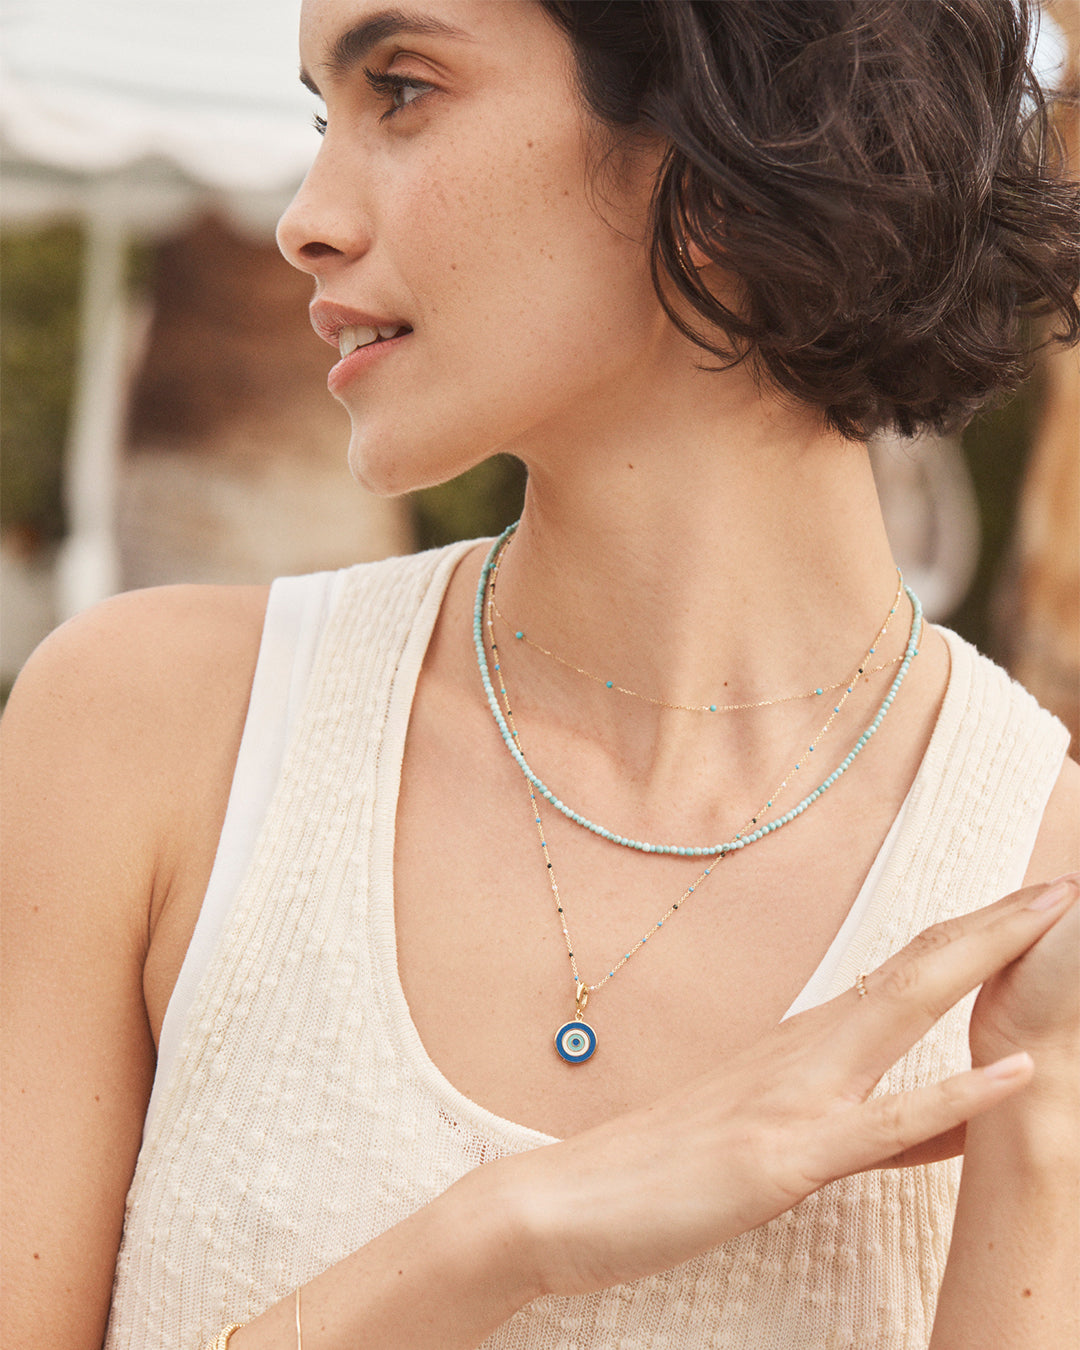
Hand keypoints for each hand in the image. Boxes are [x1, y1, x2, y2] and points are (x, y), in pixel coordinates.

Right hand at [489, 877, 1078, 1300]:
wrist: (564, 1198)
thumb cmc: (665, 1169)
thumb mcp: (779, 1140)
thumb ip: (870, 1128)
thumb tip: (952, 1120)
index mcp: (804, 1045)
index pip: (905, 972)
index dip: (974, 934)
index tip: (1032, 901)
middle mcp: (805, 1052)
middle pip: (917, 970)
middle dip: (997, 924)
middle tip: (1062, 881)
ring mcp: (794, 1097)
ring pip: (906, 1014)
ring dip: (983, 962)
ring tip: (1050, 920)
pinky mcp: (781, 1157)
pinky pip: (882, 1127)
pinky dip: (955, 1099)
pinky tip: (1013, 1074)